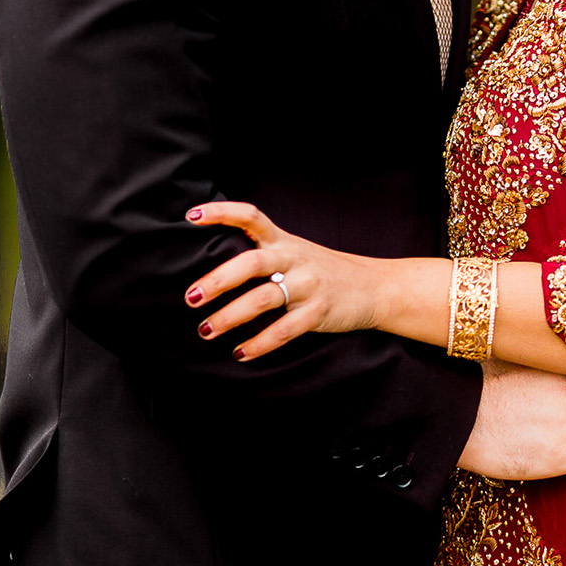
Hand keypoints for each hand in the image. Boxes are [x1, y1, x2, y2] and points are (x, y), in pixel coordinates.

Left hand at [185, 201, 386, 357]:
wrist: (374, 287)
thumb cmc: (322, 271)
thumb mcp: (295, 252)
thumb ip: (262, 253)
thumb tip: (213, 268)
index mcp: (283, 241)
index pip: (251, 216)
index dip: (223, 213)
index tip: (192, 215)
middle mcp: (293, 258)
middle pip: (252, 262)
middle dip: (218, 280)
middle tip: (191, 298)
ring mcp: (307, 285)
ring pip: (263, 299)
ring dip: (230, 317)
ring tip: (206, 331)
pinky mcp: (318, 312)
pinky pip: (284, 330)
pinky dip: (259, 344)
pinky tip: (240, 353)